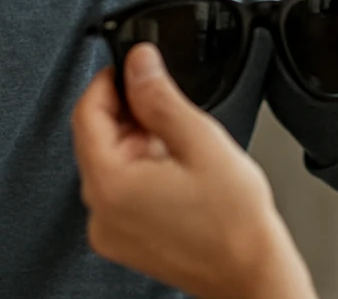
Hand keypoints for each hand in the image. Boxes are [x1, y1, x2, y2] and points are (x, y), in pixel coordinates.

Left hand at [71, 44, 317, 298]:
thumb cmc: (234, 223)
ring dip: (137, 141)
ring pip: (109, 163)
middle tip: (167, 108)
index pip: (86, 114)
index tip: (132, 66)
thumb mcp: (200, 140)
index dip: (108, 81)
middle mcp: (100, 212)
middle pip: (95, 138)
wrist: (251, 274)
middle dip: (128, 113)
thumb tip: (139, 63)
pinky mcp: (124, 241)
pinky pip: (119, 191)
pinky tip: (175, 170)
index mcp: (111, 185)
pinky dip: (141, 171)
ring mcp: (110, 231)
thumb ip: (161, 96)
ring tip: (180, 145)